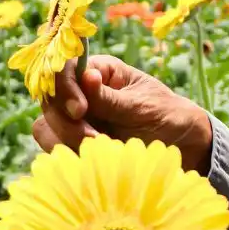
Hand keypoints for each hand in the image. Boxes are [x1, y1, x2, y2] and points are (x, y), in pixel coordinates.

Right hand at [32, 55, 213, 174]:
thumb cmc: (167, 116)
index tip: (80, 110)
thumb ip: (111, 99)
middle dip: (67, 122)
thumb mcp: (142, 107)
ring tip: (102, 150)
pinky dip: (69, 155)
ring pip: (46, 126)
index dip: (64, 88)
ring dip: (66, 141)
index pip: (63, 69)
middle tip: (96, 139)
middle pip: (49, 100)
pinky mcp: (76, 141)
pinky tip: (94, 160)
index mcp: (99, 71)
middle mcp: (82, 92)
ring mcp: (76, 118)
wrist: (182, 146)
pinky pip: (55, 148)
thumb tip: (86, 75)